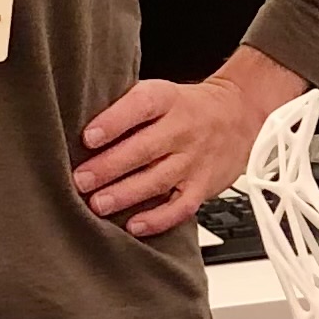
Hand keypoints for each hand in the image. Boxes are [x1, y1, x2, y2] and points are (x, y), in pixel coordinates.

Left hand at [73, 48, 308, 237]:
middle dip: (108, 167)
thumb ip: (128, 109)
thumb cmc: (187, 107)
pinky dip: (158, 219)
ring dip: (125, 194)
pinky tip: (135, 225)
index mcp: (168, 100)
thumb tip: (79, 130)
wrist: (240, 114)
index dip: (113, 122)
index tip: (88, 137)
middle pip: (144, 149)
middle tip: (80, 180)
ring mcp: (194, 160)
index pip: (140, 106)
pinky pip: (181, 207)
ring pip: (158, 180)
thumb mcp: (162, 93)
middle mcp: (182, 129)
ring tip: (98, 204)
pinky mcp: (203, 186)